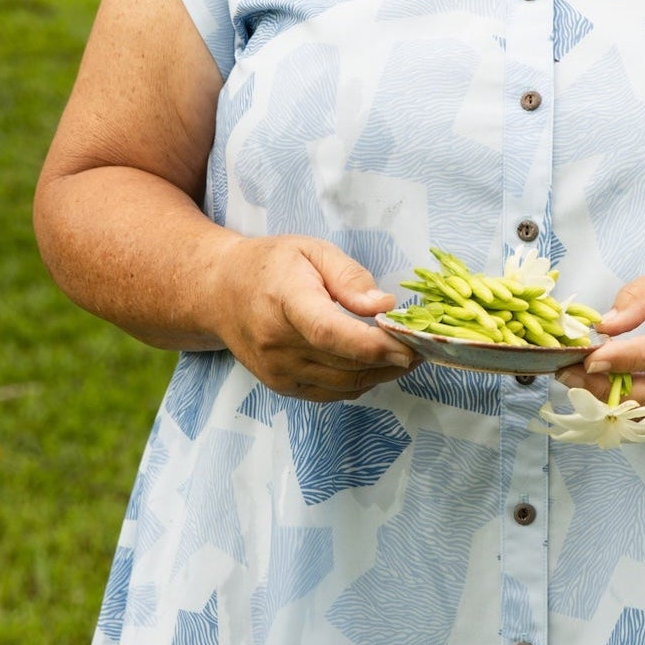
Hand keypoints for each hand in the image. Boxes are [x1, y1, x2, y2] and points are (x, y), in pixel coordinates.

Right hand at [212, 235, 416, 400]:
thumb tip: (385, 306)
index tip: (410, 345)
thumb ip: (350, 277)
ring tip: (408, 354)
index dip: (373, 345)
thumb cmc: (270, 266)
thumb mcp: (311, 251)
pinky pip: (332, 393)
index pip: (330, 332)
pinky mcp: (281, 387)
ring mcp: (277, 371)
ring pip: (344, 384)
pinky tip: (376, 364)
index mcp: (285, 301)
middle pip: (345, 363)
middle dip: (392, 359)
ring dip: (382, 374)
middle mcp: (277, 343)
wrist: (219, 294)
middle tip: (425, 345)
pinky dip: (360, 382)